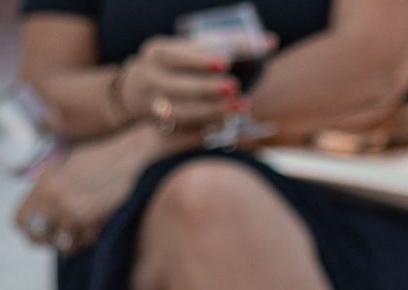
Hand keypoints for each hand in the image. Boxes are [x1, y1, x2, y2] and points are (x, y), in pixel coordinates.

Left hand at [13, 132, 148, 254]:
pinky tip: (97, 226)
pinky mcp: (94, 225)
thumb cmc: (102, 159)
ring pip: (63, 246)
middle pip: (37, 237)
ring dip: (72, 241)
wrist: (132, 158)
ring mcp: (74, 214)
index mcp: (45, 184)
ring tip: (81, 230)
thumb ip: (49, 186)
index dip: (29, 229)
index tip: (40, 230)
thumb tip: (41, 208)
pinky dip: (90, 240)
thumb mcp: (65, 165)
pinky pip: (85, 244)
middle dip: (47, 240)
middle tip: (59, 236)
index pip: (21, 220)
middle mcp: (55, 200)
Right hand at [119, 36, 245, 131]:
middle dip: (206, 88)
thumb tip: (270, 42)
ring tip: (241, 106)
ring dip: (212, 110)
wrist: (138, 91)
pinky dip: (209, 125)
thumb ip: (228, 45)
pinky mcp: (162, 125)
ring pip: (181, 111)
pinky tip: (229, 121)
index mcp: (157, 52)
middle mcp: (150, 78)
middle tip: (234, 87)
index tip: (225, 62)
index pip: (176, 54)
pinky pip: (186, 129)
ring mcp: (153, 104)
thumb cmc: (180, 64)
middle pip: (177, 86)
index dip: (199, 59)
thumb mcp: (193, 49)